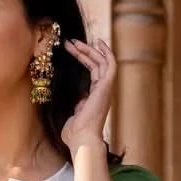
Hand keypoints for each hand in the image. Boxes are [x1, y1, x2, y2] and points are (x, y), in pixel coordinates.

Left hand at [60, 37, 115, 154]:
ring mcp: (105, 89)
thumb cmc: (75, 132)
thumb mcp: (73, 114)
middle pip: (97, 65)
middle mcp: (103, 91)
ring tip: (76, 41)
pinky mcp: (106, 87)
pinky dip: (107, 53)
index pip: (93, 72)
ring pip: (102, 63)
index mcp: (96, 97)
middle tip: (70, 42)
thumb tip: (78, 98)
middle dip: (84, 51)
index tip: (72, 49)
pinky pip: (110, 66)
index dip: (83, 59)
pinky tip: (98, 43)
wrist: (81, 139)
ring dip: (90, 50)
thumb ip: (77, 104)